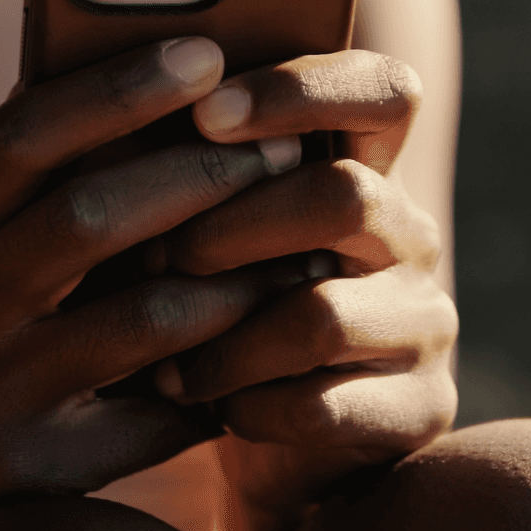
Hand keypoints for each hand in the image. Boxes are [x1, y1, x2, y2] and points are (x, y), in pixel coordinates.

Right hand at [0, 37, 308, 530]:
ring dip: (238, 277)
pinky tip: (271, 339)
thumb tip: (171, 55)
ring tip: (302, 244)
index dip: (116, 92)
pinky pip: (163, 411)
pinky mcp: (37, 469)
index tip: (207, 53)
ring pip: (144, 320)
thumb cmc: (0, 317)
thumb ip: (55, 169)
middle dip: (201, 176)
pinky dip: (226, 368)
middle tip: (285, 150)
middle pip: (85, 219)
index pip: (18, 138)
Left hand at [151, 50, 459, 515]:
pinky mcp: (424, 408)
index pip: (381, 92)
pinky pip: (324, 406)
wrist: (262, 440)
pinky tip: (207, 408)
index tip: (206, 114)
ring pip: (324, 316)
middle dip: (231, 226)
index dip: (300, 91)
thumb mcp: (196, 230)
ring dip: (223, 338)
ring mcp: (425, 323)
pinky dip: (248, 407)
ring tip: (162, 360)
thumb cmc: (209, 311)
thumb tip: (104, 123)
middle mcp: (410, 236)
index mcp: (366, 167)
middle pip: (344, 196)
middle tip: (156, 259)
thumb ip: (180, 173)